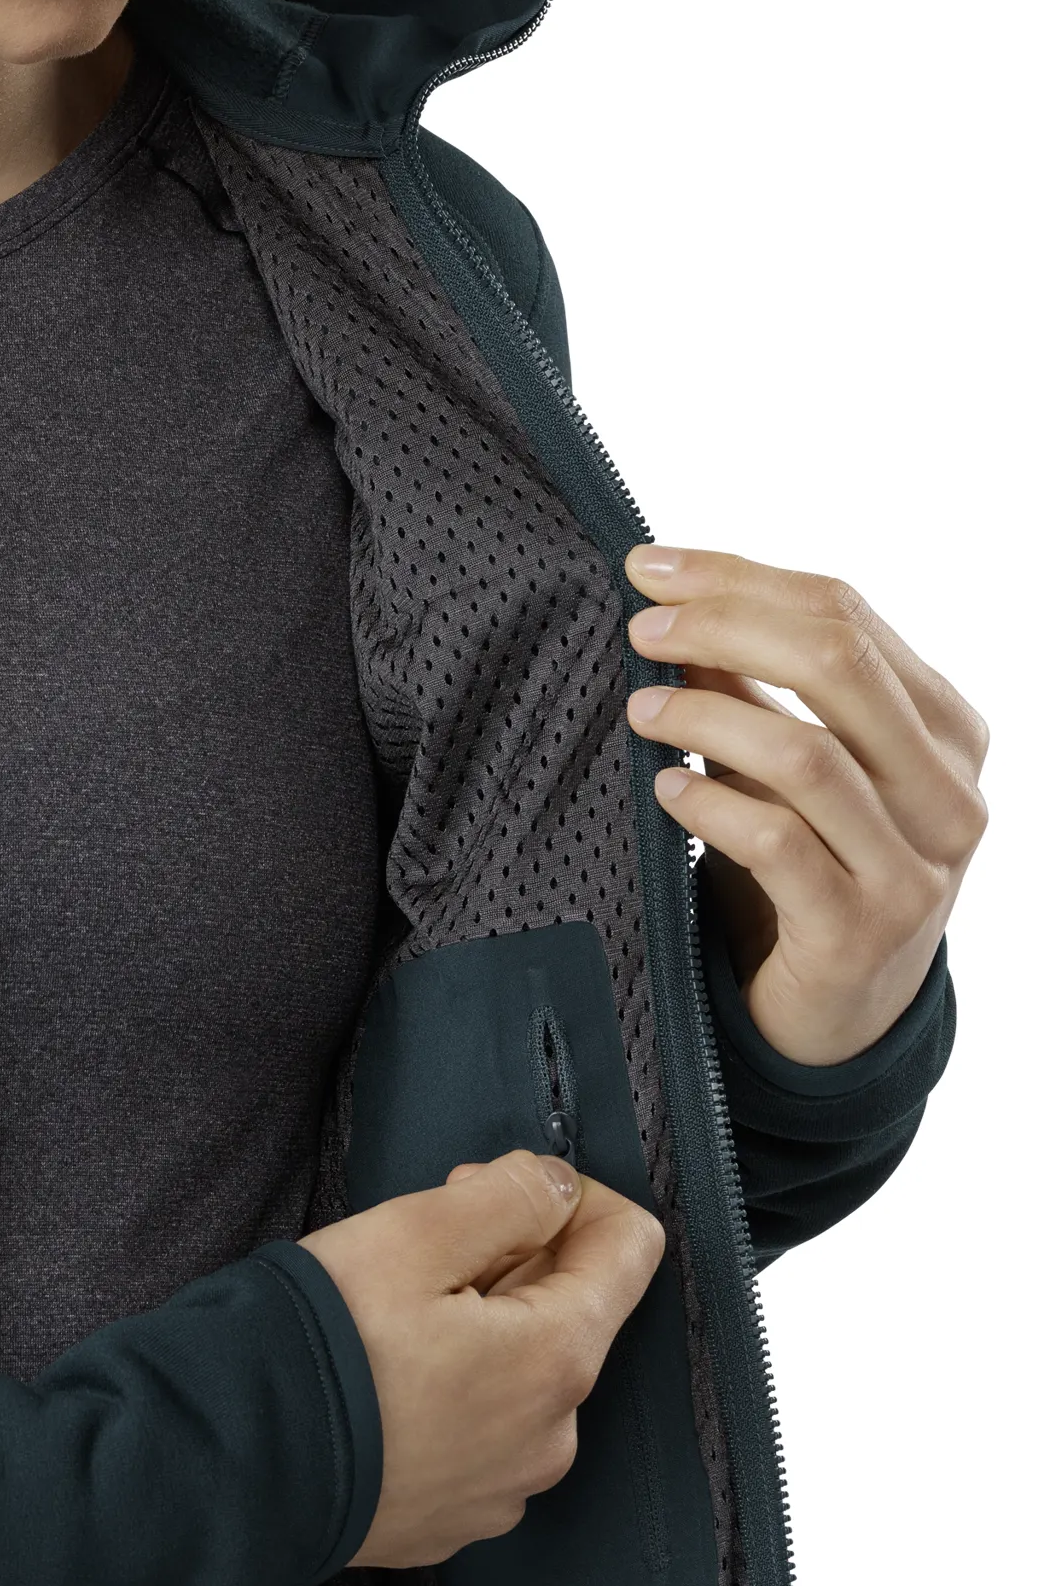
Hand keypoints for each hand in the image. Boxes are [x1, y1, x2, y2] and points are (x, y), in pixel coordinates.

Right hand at [299, 1150, 664, 1568]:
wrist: (225, 1469)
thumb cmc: (315, 1349)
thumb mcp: (410, 1235)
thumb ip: (509, 1195)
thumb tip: (558, 1186)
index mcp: (556, 1359)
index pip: (630, 1246)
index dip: (567, 1196)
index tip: (488, 1192)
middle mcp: (552, 1437)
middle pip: (571, 1313)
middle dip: (510, 1260)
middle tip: (417, 1247)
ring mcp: (503, 1491)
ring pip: (522, 1378)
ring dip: (480, 1333)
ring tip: (388, 1323)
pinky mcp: (454, 1522)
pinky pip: (479, 1438)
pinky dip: (449, 1398)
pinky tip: (381, 1387)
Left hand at [622, 546, 988, 1064]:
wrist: (835, 1020)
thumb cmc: (805, 876)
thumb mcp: (785, 774)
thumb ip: (751, 693)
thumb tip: (675, 606)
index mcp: (945, 728)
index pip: (849, 615)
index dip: (743, 578)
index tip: (651, 565)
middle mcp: (948, 791)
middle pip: (839, 663)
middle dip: (725, 626)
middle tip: (641, 625)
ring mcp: (914, 866)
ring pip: (807, 754)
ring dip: (706, 717)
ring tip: (638, 709)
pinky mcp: (862, 931)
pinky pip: (779, 844)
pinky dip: (709, 806)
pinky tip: (663, 789)